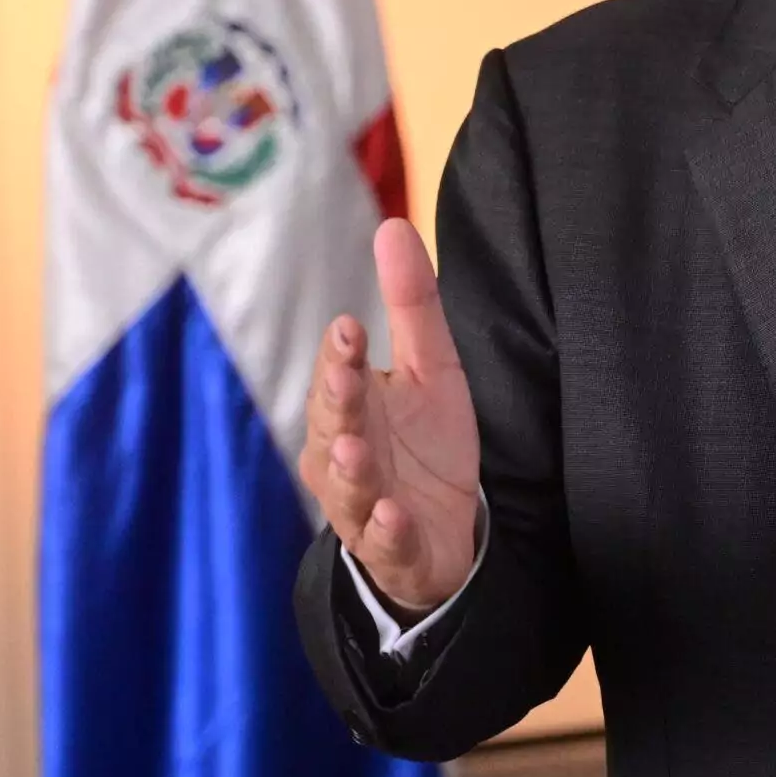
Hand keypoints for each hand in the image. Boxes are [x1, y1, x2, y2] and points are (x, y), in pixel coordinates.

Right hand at [296, 218, 482, 614]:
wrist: (441, 535)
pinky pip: (385, 544)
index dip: (341, 355)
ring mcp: (364, 509)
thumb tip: (392, 224)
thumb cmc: (423, 444)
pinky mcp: (394, 552)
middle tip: (344, 376)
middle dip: (338, 402)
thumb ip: (412, 304)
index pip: (338, 375)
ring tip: (354, 450)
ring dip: (352, 470)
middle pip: (334, 427)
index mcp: (348, 409)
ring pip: (349, 489)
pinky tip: (393, 515)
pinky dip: (387, 531)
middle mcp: (342, 458)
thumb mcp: (432, 368)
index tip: (349, 329)